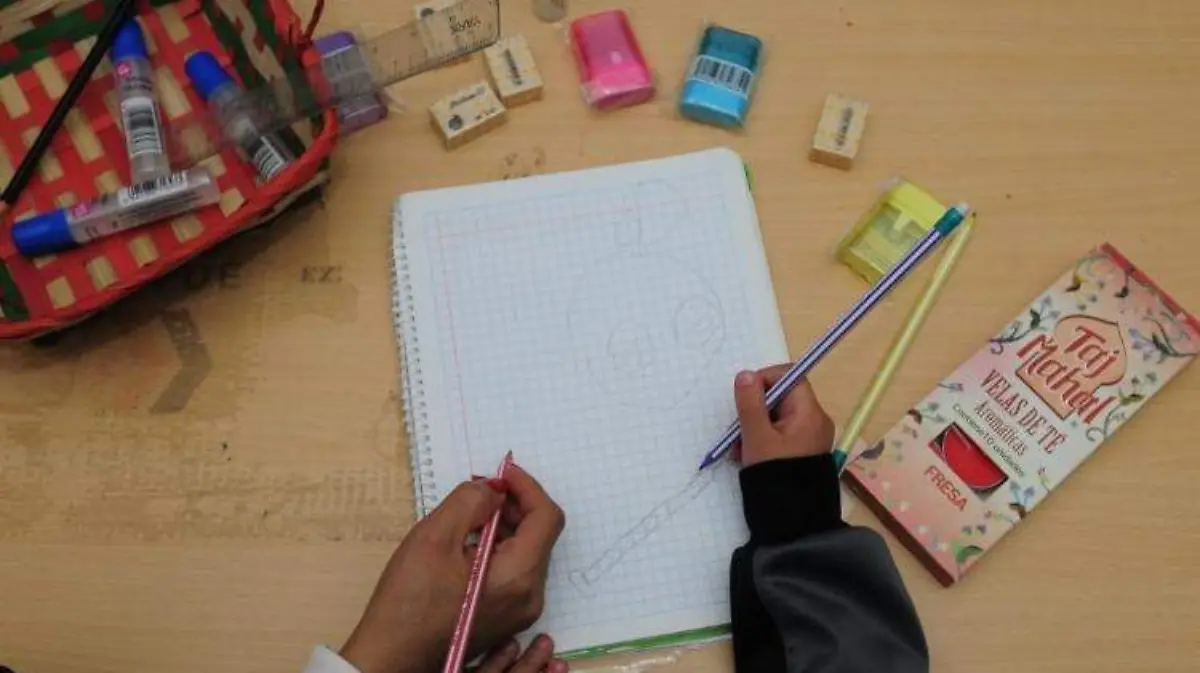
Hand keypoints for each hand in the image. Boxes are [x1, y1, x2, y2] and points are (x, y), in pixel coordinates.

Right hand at [339, 463, 565, 672]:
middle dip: (514, 505)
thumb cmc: (408, 604)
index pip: (547, 517)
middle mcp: (529, 597)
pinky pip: (514, 571)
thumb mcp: (434, 537)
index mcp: (518, 577)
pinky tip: (466, 545)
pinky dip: (498, 548)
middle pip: (539, 534)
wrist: (392, 657)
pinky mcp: (506, 617)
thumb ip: (470, 503)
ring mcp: (520, 611)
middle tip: (479, 490)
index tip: (502, 473)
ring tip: (467, 519)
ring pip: (527, 552)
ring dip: (505, 526)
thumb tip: (493, 491)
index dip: (527, 487)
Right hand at [733, 365, 834, 466]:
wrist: (792, 520)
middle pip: (782, 397)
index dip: (765, 378)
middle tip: (737, 426)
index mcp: (810, 413)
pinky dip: (763, 439)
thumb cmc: (775, 474)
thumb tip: (746, 374)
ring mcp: (809, 438)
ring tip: (739, 446)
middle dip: (755, 408)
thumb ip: (749, 403)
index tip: (744, 394)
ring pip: (778, 417)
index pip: (790, 377)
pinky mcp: (802, 452)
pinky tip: (747, 455)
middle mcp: (815, 421)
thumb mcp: (756, 436)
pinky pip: (781, 434)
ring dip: (755, 425)